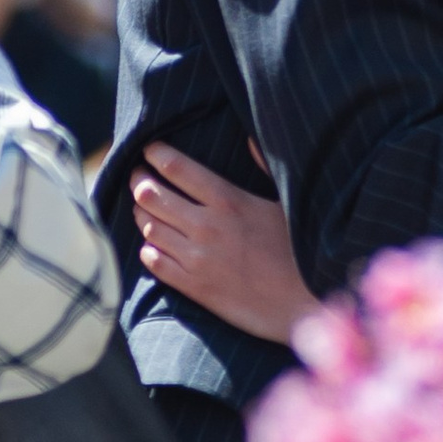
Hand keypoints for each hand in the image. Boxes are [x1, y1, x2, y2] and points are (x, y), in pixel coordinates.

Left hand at [130, 141, 311, 349]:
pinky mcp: (194, 287)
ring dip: (141, 214)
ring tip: (143, 207)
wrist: (304, 305)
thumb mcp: (287, 203)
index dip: (155, 154)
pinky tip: (154, 245)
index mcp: (229, 200)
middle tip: (138, 176)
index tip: (149, 150)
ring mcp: (197, 258)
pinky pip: (154, 262)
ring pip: (148, 227)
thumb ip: (265, 167)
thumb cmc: (301, 252)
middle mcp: (207, 226)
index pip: (177, 167)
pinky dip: (148, 249)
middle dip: (138, 181)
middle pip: (151, 194)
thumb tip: (249, 136)